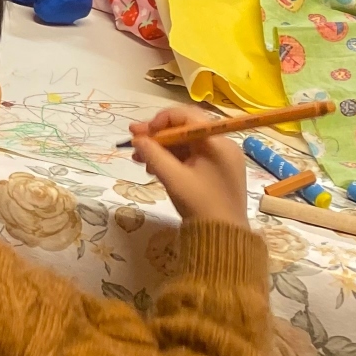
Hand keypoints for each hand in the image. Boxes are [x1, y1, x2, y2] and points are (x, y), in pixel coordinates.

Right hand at [127, 106, 248, 228]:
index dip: (161, 120)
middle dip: (157, 135)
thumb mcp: (172, 177)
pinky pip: (192, 157)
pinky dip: (173, 160)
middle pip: (185, 130)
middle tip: (133, 140)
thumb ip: (152, 153)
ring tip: (139, 159)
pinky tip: (155, 168)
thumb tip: (137, 139)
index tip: (142, 132)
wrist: (223, 238)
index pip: (186, 116)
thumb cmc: (199, 204)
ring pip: (186, 145)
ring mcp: (222, 160)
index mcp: (217, 142)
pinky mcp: (218, 172)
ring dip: (162, 149)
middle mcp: (223, 145)